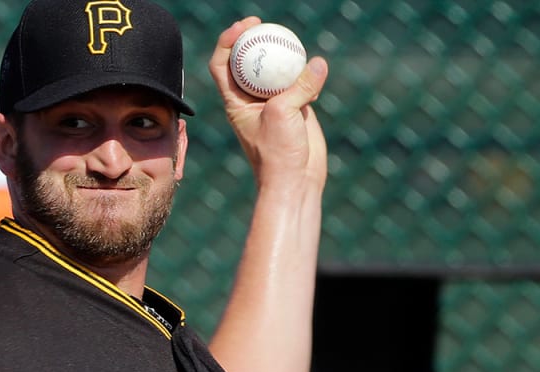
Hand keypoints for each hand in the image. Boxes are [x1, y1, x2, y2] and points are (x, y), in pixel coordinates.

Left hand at [209, 17, 328, 194]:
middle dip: (254, 39)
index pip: (221, 64)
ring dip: (283, 56)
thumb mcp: (283, 114)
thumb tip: (317, 63)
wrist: (295, 180)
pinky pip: (301, 83)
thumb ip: (299, 86)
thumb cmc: (278, 153)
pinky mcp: (296, 107)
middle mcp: (251, 99)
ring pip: (275, 70)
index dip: (227, 41)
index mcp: (235, 101)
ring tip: (293, 42)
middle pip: (247, 61)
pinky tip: (316, 75)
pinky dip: (308, 75)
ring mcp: (274, 102)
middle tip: (266, 24)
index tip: (244, 27)